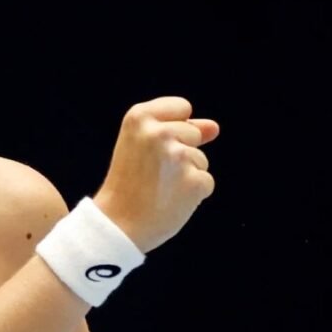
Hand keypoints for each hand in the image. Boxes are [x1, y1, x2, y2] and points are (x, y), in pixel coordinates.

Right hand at [93, 96, 219, 252]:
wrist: (116, 224)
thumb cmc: (128, 185)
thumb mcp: (141, 145)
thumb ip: (180, 128)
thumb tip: (214, 127)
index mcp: (139, 117)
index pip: (182, 107)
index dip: (173, 129)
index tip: (151, 148)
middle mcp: (159, 132)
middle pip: (193, 134)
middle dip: (180, 153)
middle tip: (150, 174)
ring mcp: (178, 157)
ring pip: (200, 159)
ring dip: (186, 175)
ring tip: (157, 189)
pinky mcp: (194, 181)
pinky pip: (206, 182)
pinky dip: (193, 194)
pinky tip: (169, 201)